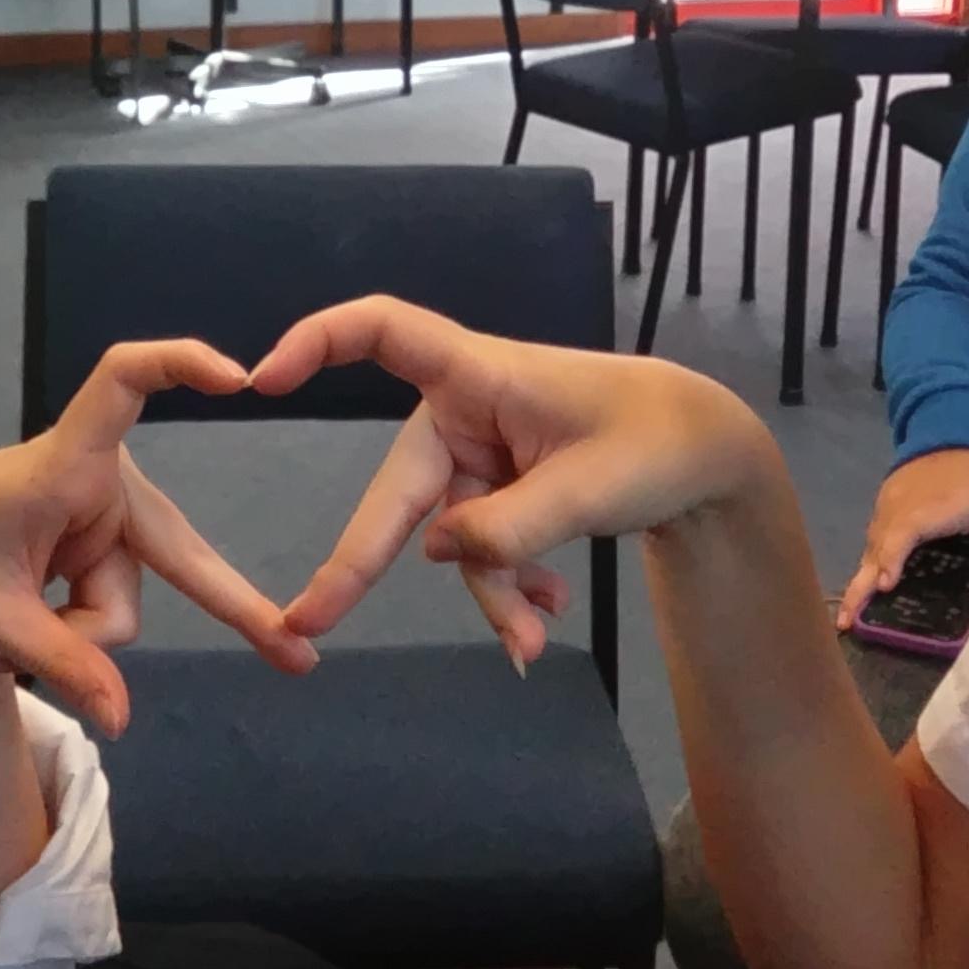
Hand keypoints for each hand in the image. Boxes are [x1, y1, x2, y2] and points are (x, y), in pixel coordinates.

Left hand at [0, 340, 311, 739]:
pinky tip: (8, 645)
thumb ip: (60, 663)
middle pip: (172, 554)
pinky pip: (107, 605)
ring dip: (70, 638)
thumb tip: (121, 722)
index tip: (237, 377)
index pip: (123, 382)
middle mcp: (100, 481)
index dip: (179, 365)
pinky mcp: (98, 543)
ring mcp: (103, 516)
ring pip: (124, 602)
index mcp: (64, 464)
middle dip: (227, 609)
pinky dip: (66, 633)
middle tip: (296, 657)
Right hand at [254, 296, 780, 666]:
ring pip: (448, 536)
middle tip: (305, 626)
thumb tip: (436, 555)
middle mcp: (465, 411)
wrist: (708, 455)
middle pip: (399, 487)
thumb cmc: (656, 441)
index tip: (261, 379)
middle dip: (363, 561)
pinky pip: (481, 549)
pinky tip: (543, 617)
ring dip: (487, 591)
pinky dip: (508, 588)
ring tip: (535, 638)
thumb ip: (509, 529)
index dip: (317, 343)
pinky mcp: (501, 493)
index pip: (381, 330)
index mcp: (478, 374)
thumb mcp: (590, 490)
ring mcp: (481, 456)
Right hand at [836, 447, 968, 629]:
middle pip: (877, 549)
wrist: (954, 430)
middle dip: (859, 585)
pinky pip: (873, 536)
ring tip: (848, 613)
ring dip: (860, 578)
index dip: (893, 557)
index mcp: (931, 510)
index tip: (887, 584)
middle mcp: (902, 509)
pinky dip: (869, 560)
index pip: (903, 534)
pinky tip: (866, 581)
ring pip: (871, 546)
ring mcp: (888, 506)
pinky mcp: (884, 504)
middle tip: (843, 621)